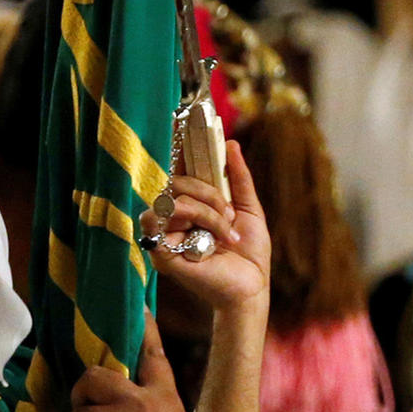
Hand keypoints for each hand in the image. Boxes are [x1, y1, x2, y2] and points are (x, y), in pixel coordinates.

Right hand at [141, 141, 269, 318]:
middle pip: (174, 183)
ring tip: (225, 230)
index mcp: (190, 205)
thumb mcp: (249, 208)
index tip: (189, 125)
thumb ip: (238, 178)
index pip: (178, 173)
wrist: (252, 286)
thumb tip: (231, 143)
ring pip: (169, 200)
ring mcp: (164, 235)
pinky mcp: (160, 253)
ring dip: (204, 210)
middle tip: (229, 214)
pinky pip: (160, 224)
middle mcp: (173, 218)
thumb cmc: (249, 253)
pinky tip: (212, 242)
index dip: (181, 152)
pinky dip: (195, 224)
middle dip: (208, 192)